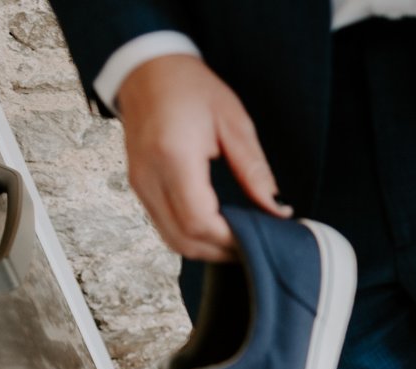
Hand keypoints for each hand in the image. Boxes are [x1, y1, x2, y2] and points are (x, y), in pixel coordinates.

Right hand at [114, 55, 288, 261]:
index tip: (257, 240)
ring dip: (206, 248)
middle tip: (254, 247)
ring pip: (172, 239)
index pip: (199, 221)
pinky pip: (164, 226)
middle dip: (221, 252)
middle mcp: (149, 176)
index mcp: (173, 157)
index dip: (229, 241)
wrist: (148, 69)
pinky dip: (191, 236)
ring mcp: (139, 184)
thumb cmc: (190, 88)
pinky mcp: (138, 187)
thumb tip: (277, 209)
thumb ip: (255, 171)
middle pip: (184, 240)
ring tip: (238, 240)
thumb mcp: (234, 123)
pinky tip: (217, 228)